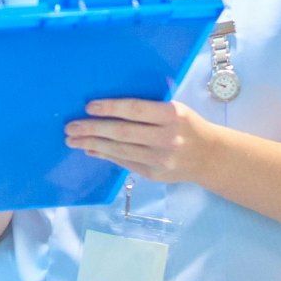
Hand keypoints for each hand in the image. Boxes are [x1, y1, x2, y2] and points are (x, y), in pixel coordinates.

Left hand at [65, 99, 216, 183]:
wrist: (209, 156)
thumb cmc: (185, 125)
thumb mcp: (175, 108)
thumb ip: (147, 107)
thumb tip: (108, 106)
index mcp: (172, 115)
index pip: (135, 109)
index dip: (110, 107)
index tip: (88, 106)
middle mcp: (167, 138)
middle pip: (123, 132)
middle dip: (93, 129)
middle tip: (70, 126)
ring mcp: (161, 159)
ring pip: (120, 150)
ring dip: (92, 144)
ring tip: (73, 139)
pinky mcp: (154, 174)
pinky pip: (124, 162)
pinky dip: (105, 155)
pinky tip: (90, 149)